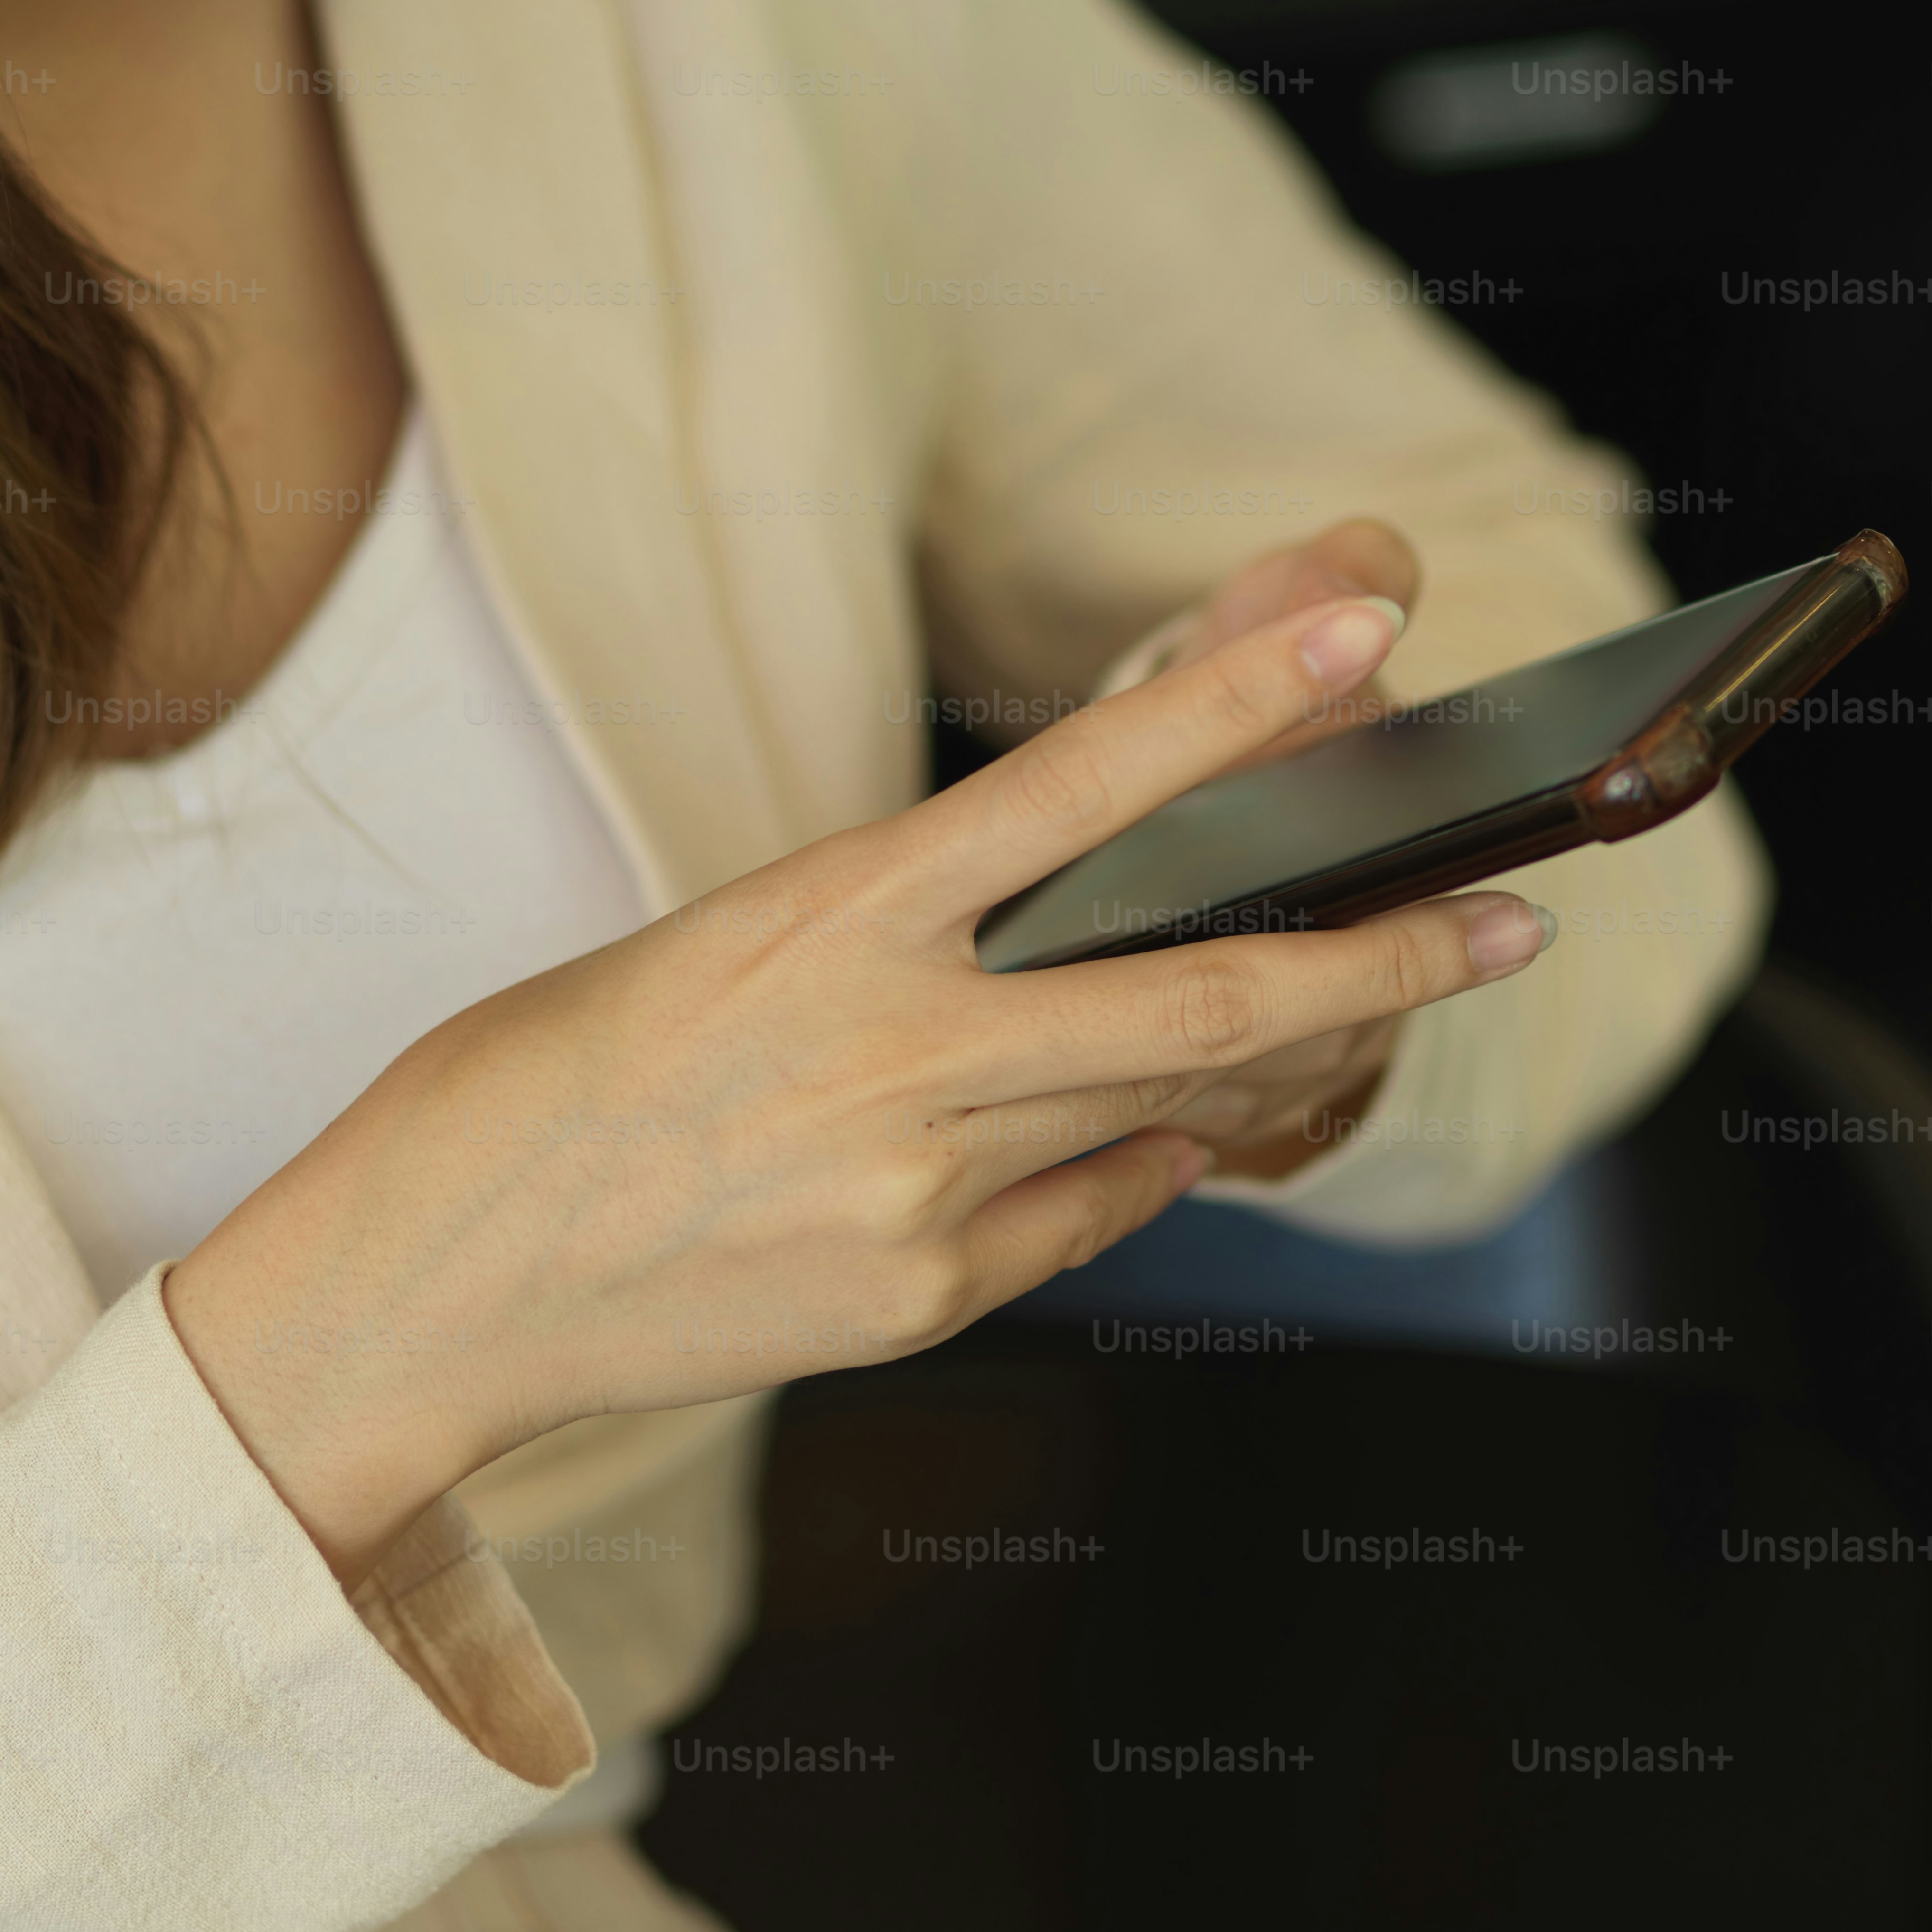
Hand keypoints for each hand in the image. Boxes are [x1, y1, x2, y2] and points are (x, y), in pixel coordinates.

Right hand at [168, 584, 1554, 1582]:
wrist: (420, 1289)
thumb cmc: (550, 1082)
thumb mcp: (724, 949)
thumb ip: (916, 944)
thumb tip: (1091, 956)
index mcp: (825, 920)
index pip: (1073, 785)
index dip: (1233, 703)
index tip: (1362, 633)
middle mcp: (894, 1056)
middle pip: (1204, 995)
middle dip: (1386, 956)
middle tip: (1511, 913)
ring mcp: (920, 1196)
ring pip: (1173, 1107)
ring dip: (1286, 1056)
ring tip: (1363, 1007)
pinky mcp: (924, 1298)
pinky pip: (1089, 1207)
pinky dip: (1129, 1157)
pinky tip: (1132, 1132)